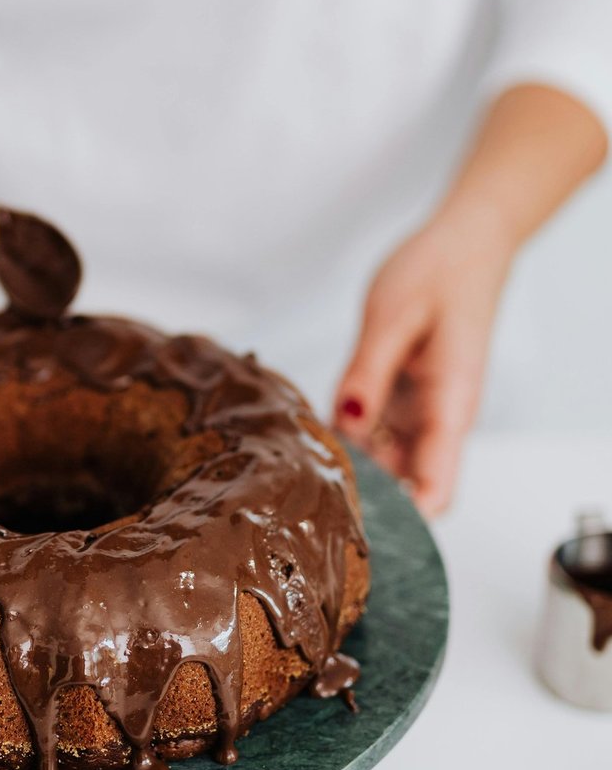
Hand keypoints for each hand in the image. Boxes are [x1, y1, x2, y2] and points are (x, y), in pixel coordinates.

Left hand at [333, 204, 515, 515]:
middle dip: (365, 498)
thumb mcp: (392, 317)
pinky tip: (315, 431)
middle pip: (407, 486)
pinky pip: (374, 433)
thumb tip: (347, 422)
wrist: (465, 244)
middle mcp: (439, 418)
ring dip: (352, 468)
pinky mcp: (404, 398)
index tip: (358, 525)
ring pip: (386, 464)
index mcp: (450, 405)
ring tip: (304, 465)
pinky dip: (347, 437)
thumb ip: (366, 373)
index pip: (437, 489)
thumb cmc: (440, 272)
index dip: (402, 518)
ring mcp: (421, 411)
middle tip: (311, 494)